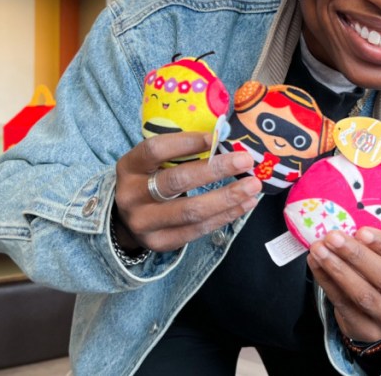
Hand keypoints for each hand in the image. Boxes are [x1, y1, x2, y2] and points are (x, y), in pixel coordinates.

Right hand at [113, 131, 260, 252]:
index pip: (155, 150)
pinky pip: (197, 230)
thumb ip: (179, 153)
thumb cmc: (149, 181)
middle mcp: (131, 196)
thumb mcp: (152, 163)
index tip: (216, 137)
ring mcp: (144, 223)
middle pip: (177, 181)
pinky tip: (244, 204)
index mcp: (129, 167)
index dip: (186, 142)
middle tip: (245, 160)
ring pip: (191, 210)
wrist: (127, 221)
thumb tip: (223, 139)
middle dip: (215, 170)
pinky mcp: (160, 242)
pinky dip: (225, 216)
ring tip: (252, 186)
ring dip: (227, 197)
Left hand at [308, 228, 380, 342]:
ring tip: (319, 250)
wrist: (377, 316)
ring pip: (364, 295)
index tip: (361, 231)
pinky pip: (344, 305)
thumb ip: (376, 246)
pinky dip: (327, 282)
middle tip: (332, 237)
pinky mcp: (368, 331)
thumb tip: (346, 227)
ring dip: (338, 269)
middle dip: (357, 255)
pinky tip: (316, 264)